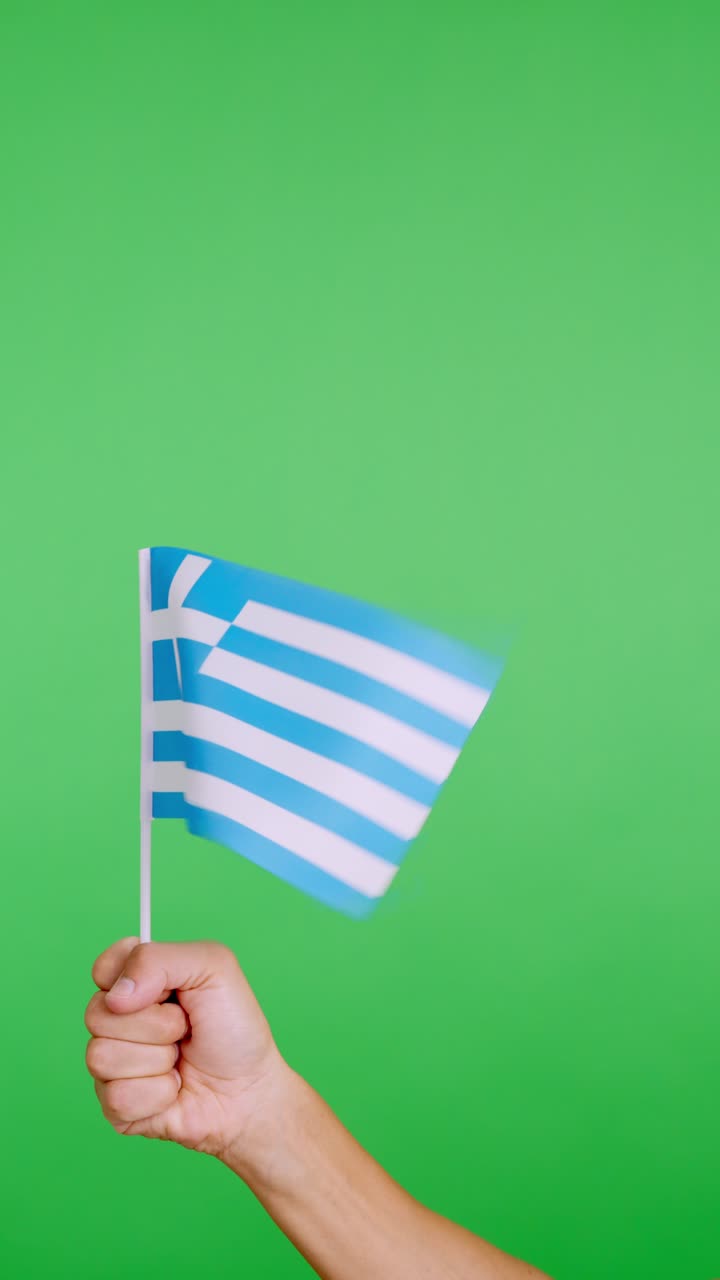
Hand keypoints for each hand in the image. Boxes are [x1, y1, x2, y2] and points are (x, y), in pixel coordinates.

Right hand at [85, 937, 284, 1165]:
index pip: (102, 969)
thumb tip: (116, 995)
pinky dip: (157, 1095)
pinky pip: (116, 1097)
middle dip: (155, 1024)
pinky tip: (174, 1091)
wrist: (249, 1091)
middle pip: (96, 1014)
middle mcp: (119, 1019)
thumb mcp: (213, 969)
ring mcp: (113, 1063)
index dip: (129, 979)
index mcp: (139, 981)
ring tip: (180, 1061)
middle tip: (185, 1029)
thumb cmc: (235, 1028)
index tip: (167, 990)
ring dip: (157, 1061)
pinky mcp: (115, 1105)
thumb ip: (160, 960)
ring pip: (101, 1057)